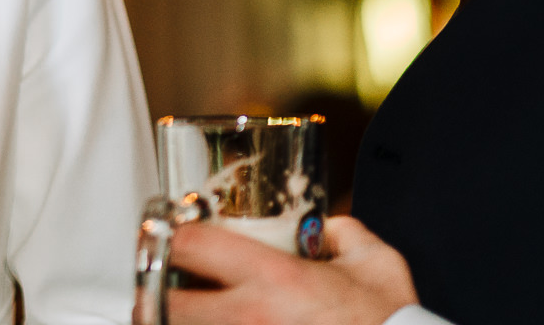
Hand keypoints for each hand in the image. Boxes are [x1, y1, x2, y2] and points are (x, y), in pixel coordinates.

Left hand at [165, 216, 418, 324]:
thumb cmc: (392, 324)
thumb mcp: (378, 265)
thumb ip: (346, 234)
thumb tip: (325, 229)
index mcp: (275, 280)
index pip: (191, 246)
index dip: (169, 235)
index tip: (165, 233)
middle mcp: (249, 320)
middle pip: (162, 306)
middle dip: (151, 293)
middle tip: (156, 284)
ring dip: (166, 321)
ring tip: (171, 312)